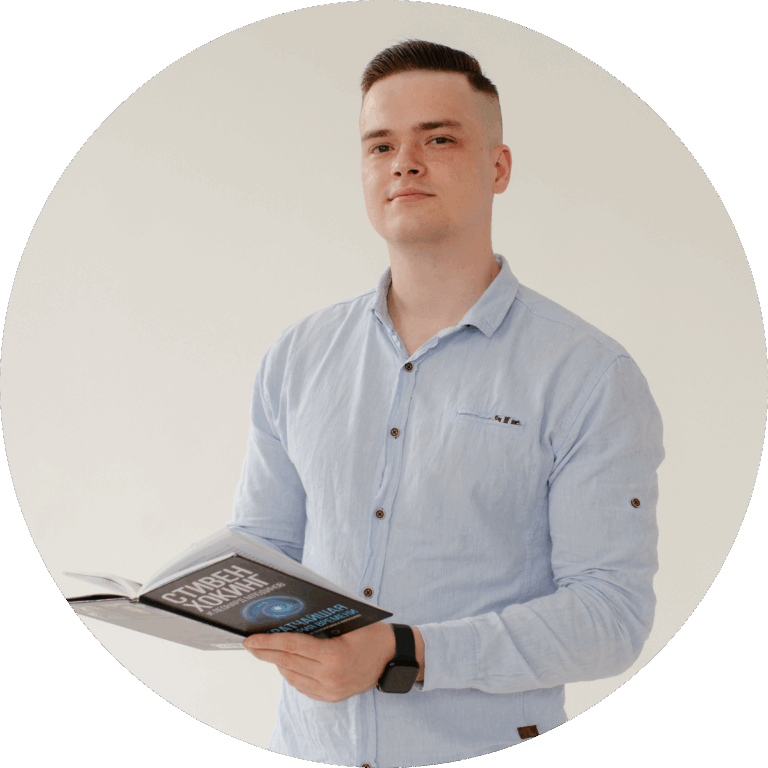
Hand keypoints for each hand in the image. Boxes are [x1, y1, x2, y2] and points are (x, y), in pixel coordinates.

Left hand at [243, 622, 422, 701]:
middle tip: (249, 644)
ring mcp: (330, 691)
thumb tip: (290, 618)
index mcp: (333, 657)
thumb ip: (321, 624)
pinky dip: (291, 673)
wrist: (393, 657)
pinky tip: (286, 662)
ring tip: (266, 650)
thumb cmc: (372, 633)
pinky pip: (302, 685)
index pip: (292, 648)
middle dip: (266, 652)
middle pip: (288, 663)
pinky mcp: (331, 697)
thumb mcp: (349, 623)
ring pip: (292, 676)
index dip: (268, 643)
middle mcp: (330, 677)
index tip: (250, 639)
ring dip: (277, 663)